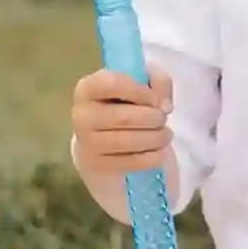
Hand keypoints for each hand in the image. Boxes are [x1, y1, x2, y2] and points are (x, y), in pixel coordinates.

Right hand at [71, 66, 174, 180]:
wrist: (107, 145)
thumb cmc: (125, 106)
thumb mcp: (142, 84)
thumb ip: (158, 82)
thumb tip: (164, 105)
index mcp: (87, 88)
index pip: (113, 84)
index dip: (141, 91)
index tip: (156, 100)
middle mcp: (82, 115)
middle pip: (124, 118)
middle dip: (153, 118)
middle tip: (163, 119)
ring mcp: (88, 143)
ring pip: (129, 141)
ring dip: (156, 138)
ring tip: (165, 135)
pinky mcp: (98, 166)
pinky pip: (132, 162)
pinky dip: (154, 157)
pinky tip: (160, 151)